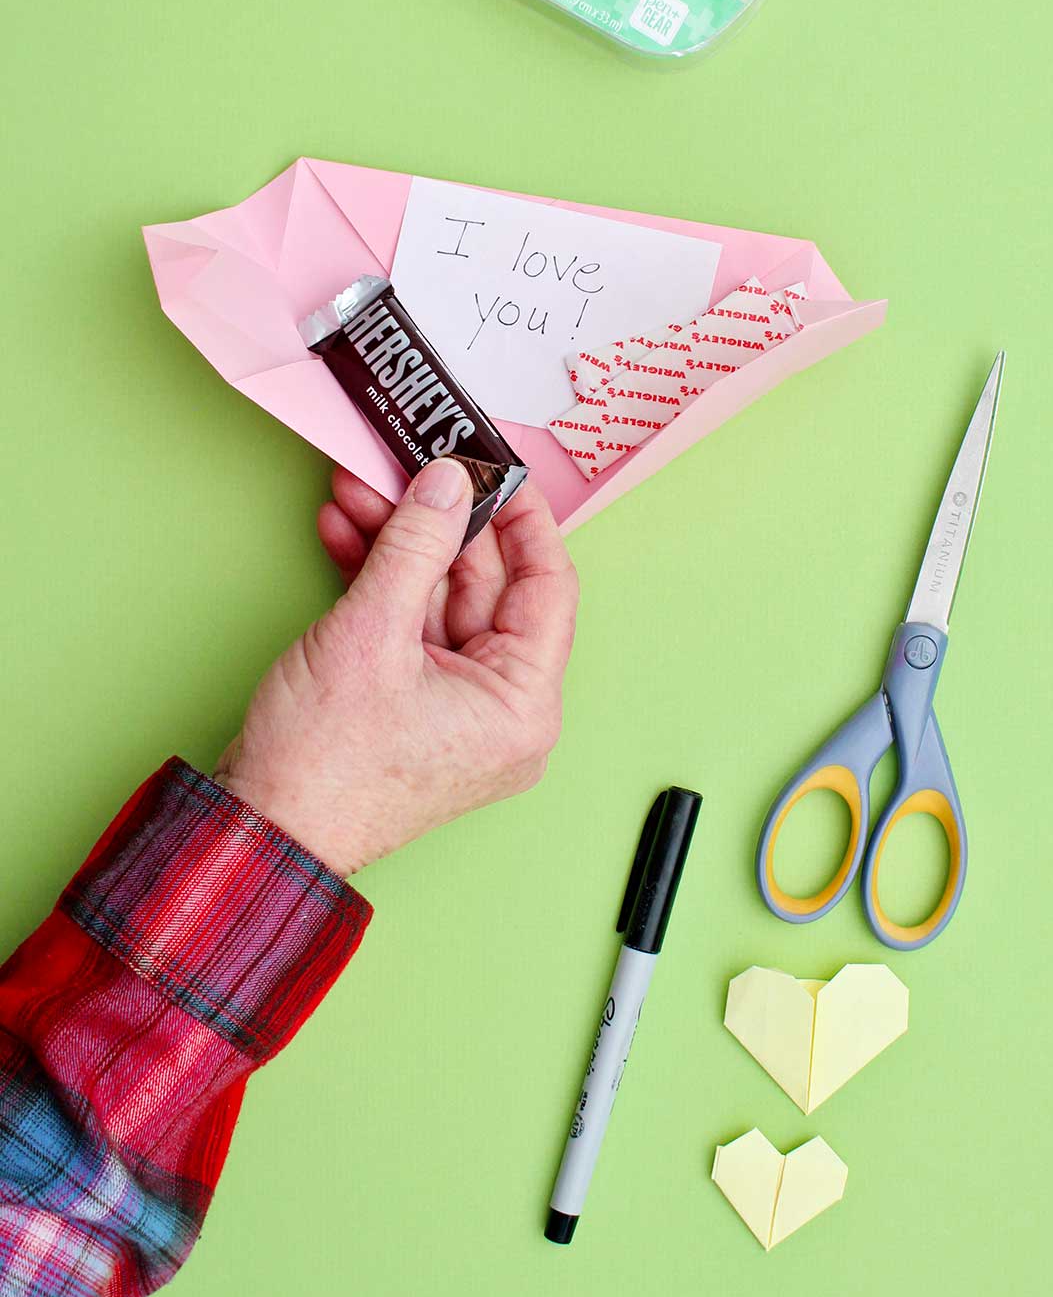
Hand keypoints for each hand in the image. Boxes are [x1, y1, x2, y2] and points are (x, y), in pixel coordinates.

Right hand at [215, 460, 578, 876]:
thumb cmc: (322, 767)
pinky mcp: (411, 703)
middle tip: (406, 466)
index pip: (547, 587)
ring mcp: (454, 707)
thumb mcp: (371, 634)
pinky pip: (409, 625)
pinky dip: (378, 580)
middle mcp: (500, 709)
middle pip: (485, 587)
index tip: (497, 466)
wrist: (260, 830)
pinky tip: (344, 532)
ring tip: (356, 491)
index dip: (522, 518)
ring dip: (397, 544)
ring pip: (438, 599)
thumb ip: (415, 546)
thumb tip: (448, 484)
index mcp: (521, 704)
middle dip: (437, 522)